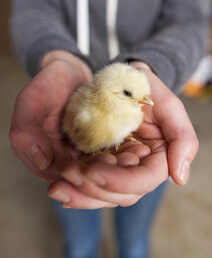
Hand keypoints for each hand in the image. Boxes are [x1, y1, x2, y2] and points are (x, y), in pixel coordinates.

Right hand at [9, 51, 148, 207]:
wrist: (69, 74)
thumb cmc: (50, 84)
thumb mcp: (33, 100)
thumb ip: (26, 130)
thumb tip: (41, 162)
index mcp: (43, 158)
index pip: (64, 178)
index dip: (86, 176)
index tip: (108, 160)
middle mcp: (63, 164)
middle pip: (86, 184)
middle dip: (109, 176)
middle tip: (130, 160)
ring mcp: (81, 159)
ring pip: (101, 178)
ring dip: (120, 171)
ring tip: (136, 156)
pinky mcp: (97, 152)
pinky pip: (111, 163)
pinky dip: (123, 159)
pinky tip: (138, 151)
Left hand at [47, 61, 198, 208]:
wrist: (121, 81)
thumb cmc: (145, 88)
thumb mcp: (168, 105)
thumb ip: (183, 138)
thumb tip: (181, 178)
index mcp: (157, 159)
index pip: (143, 181)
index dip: (121, 182)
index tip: (94, 172)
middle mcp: (137, 169)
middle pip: (120, 195)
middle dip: (94, 189)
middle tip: (68, 174)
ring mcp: (117, 170)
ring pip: (102, 195)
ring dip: (80, 194)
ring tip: (57, 185)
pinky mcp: (99, 165)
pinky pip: (88, 184)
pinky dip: (74, 189)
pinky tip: (59, 186)